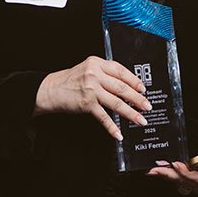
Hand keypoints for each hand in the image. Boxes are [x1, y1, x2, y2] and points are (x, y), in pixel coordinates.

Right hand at [34, 55, 151, 139]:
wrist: (50, 89)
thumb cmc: (69, 81)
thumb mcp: (87, 70)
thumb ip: (104, 74)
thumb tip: (125, 86)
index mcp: (97, 63)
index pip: (120, 70)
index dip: (134, 80)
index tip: (143, 89)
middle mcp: (94, 74)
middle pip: (122, 87)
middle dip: (137, 99)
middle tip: (147, 106)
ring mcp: (91, 89)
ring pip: (116, 102)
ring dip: (131, 113)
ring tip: (140, 120)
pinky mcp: (86, 103)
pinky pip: (104, 117)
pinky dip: (112, 127)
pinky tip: (119, 133)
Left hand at [148, 126, 197, 196]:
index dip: (187, 173)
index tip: (176, 164)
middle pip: (186, 182)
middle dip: (169, 175)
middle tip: (155, 168)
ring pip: (182, 184)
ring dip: (167, 177)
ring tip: (152, 169)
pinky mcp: (196, 186)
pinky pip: (181, 183)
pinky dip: (170, 178)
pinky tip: (159, 171)